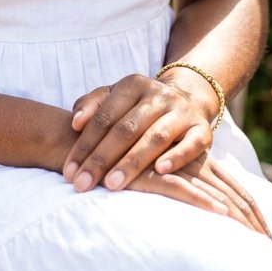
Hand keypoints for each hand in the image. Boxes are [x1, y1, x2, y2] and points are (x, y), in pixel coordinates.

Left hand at [62, 74, 213, 192]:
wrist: (186, 99)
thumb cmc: (137, 107)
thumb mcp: (114, 98)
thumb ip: (91, 105)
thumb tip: (75, 122)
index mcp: (132, 85)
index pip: (104, 116)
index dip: (85, 145)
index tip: (69, 172)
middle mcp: (158, 95)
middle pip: (125, 128)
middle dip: (101, 159)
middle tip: (82, 184)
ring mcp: (181, 111)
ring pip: (155, 137)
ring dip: (132, 162)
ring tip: (111, 185)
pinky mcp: (202, 129)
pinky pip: (191, 144)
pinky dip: (177, 157)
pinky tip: (160, 171)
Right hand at [124, 152, 271, 236]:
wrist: (93, 142)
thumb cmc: (127, 162)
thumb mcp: (161, 175)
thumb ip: (182, 187)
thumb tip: (209, 214)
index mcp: (200, 163)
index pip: (237, 191)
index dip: (255, 213)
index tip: (269, 239)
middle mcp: (194, 164)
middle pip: (234, 195)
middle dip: (254, 223)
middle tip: (271, 248)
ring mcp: (175, 167)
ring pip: (214, 193)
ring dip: (236, 218)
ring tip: (254, 242)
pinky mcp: (153, 173)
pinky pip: (182, 187)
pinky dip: (202, 200)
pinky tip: (219, 213)